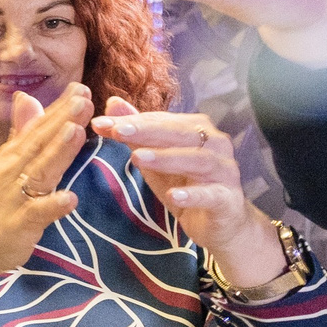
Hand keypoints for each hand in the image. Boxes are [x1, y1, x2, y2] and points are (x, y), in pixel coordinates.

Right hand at [0, 86, 90, 274]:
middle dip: (62, 120)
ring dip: (58, 152)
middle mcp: (14, 171)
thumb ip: (20, 131)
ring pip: (40, 171)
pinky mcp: (20, 223)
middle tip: (84, 99)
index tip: (80, 87)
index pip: (38, 127)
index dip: (59, 107)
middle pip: (40, 143)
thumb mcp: (8, 162)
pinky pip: (38, 213)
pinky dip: (52, 205)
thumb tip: (26, 97)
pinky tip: (69, 198)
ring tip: (76, 131)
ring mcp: (17, 197)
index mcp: (14, 155)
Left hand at [90, 99, 287, 285]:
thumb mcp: (156, 159)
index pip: (161, 121)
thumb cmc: (186, 184)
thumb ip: (137, 133)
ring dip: (167, 158)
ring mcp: (225, 171)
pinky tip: (175, 196)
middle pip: (180, 134)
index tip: (99, 123)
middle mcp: (215, 144)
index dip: (131, 121)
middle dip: (147, 132)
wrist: (221, 223)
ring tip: (137, 158)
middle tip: (117, 131)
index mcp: (197, 130)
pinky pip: (211, 194)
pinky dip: (193, 194)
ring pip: (197, 160)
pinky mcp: (228, 199)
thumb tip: (112, 103)